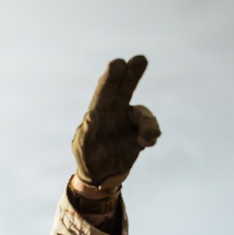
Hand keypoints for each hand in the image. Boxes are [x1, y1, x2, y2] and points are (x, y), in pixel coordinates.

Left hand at [72, 55, 160, 188]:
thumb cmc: (86, 158)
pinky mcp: (139, 135)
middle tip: (140, 59)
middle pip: (125, 89)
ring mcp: (128, 122)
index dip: (111, 77)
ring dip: (148, 121)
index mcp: (98, 112)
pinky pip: (149, 129)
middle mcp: (114, 112)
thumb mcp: (82, 147)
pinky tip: (148, 142)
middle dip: (132, 74)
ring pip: (142, 113)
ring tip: (151, 136)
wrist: (101, 176)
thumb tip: (92, 115)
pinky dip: (151, 133)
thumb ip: (86, 132)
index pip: (104, 92)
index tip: (117, 63)